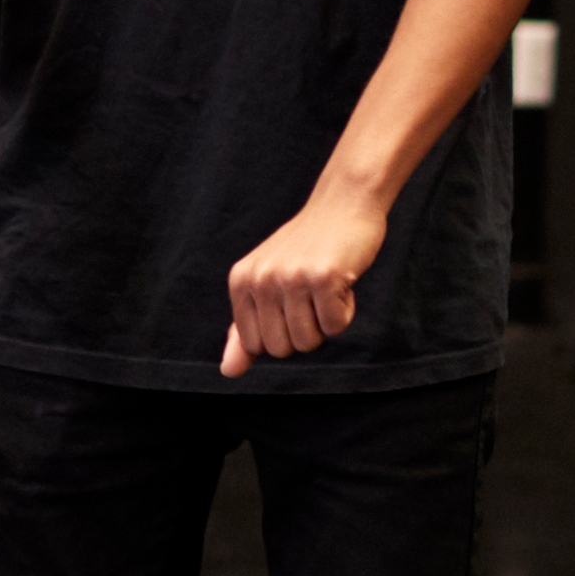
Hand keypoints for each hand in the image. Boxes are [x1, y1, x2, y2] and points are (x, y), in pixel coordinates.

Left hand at [221, 182, 388, 377]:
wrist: (344, 203)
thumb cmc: (308, 247)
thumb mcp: (267, 284)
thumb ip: (245, 330)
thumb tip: (228, 372)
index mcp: (241, 281)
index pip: (256, 345)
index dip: (283, 331)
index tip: (292, 298)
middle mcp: (261, 279)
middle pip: (282, 349)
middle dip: (305, 330)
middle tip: (312, 292)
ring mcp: (291, 278)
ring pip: (309, 341)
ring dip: (326, 320)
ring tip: (326, 285)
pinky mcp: (324, 277)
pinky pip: (336, 327)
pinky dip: (346, 310)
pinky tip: (343, 280)